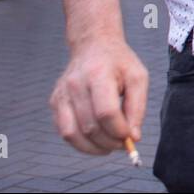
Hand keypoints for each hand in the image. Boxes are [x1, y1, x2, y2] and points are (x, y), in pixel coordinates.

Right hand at [50, 36, 149, 154]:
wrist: (93, 45)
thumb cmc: (119, 62)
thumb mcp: (138, 77)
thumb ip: (137, 108)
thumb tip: (133, 137)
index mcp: (98, 74)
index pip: (106, 112)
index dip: (119, 131)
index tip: (131, 137)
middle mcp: (75, 84)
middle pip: (90, 126)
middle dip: (110, 142)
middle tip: (123, 144)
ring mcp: (61, 93)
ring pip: (73, 134)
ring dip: (94, 148)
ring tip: (110, 146)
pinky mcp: (55, 102)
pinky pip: (65, 132)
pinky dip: (81, 143)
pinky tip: (96, 140)